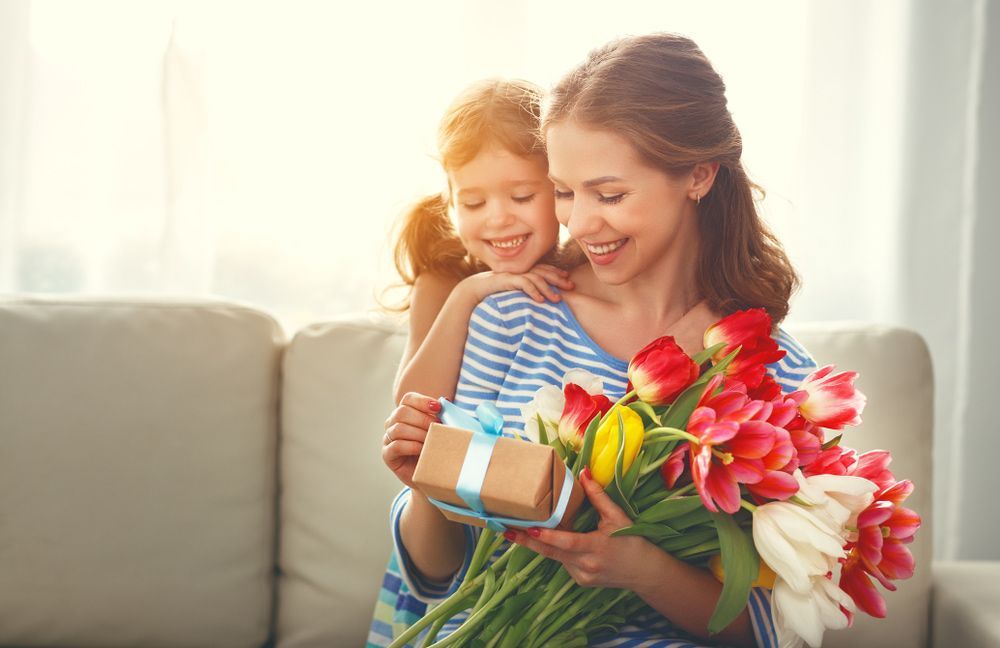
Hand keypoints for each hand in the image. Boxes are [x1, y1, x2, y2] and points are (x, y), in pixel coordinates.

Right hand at [381, 392, 440, 487]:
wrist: (431, 475)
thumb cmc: (436, 449)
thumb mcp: (440, 430)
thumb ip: (441, 415)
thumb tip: (446, 400)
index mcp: (405, 413)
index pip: (408, 399)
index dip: (422, 401)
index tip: (438, 408)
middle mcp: (393, 423)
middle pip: (402, 412)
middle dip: (423, 419)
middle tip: (437, 428)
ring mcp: (388, 439)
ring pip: (398, 428)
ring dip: (418, 434)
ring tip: (432, 441)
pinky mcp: (387, 455)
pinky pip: (396, 446)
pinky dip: (412, 446)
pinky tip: (423, 450)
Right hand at [461, 264, 573, 303]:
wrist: (475, 289)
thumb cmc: (496, 291)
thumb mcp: (514, 291)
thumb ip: (526, 291)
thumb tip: (541, 300)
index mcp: (523, 271)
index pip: (543, 269)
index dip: (556, 272)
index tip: (568, 278)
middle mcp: (520, 270)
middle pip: (543, 271)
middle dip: (558, 278)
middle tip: (571, 286)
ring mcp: (514, 274)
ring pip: (536, 278)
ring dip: (548, 288)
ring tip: (557, 299)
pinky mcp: (507, 280)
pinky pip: (523, 284)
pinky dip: (533, 291)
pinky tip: (540, 301)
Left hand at [505, 468, 655, 589]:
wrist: (644, 572)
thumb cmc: (632, 540)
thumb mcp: (617, 516)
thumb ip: (598, 495)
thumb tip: (583, 472)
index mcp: (596, 546)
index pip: (566, 542)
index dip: (547, 536)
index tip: (528, 528)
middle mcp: (586, 565)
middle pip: (551, 552)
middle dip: (526, 541)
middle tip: (506, 531)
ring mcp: (582, 576)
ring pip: (555, 557)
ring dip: (541, 544)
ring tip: (520, 531)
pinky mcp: (581, 581)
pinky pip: (563, 563)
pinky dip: (558, 551)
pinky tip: (555, 541)